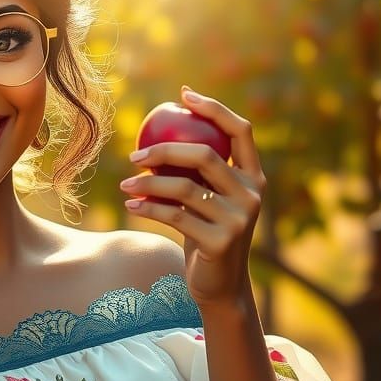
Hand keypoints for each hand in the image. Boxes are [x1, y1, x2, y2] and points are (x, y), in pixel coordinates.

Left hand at [118, 86, 265, 309]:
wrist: (219, 285)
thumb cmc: (206, 233)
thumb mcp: (209, 200)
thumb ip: (200, 173)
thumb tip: (160, 127)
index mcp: (255, 177)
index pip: (241, 131)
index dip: (214, 108)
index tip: (183, 94)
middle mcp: (252, 195)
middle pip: (205, 155)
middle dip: (165, 148)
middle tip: (135, 154)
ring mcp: (239, 219)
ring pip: (184, 187)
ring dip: (148, 182)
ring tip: (125, 183)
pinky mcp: (220, 242)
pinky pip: (174, 215)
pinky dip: (148, 207)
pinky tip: (131, 204)